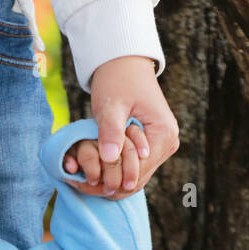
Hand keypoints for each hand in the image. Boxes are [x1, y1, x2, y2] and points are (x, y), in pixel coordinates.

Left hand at [62, 55, 179, 199]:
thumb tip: (109, 158)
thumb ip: (111, 130)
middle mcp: (168, 143)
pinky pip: (133, 168)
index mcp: (164, 134)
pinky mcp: (152, 146)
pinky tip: (95, 170)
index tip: (85, 182)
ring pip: (135, 178)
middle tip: (80, 184)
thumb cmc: (117, 81)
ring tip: (84, 179)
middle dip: (109, 183)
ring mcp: (162, 146)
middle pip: (137, 179)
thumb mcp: (111, 105)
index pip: (137, 172)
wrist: (125, 64)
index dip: (111, 179)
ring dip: (111, 179)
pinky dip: (115, 171)